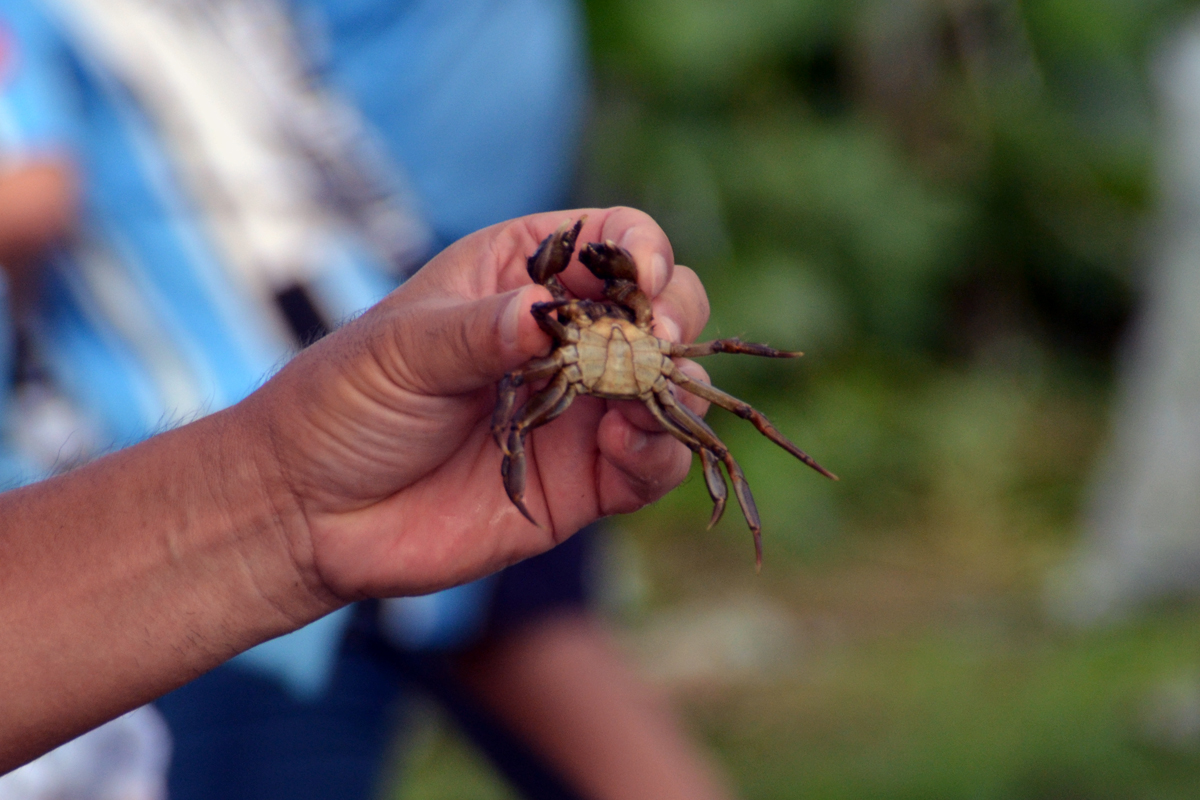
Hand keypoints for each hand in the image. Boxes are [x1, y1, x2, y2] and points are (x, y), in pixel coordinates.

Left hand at [249, 208, 710, 601]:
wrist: (313, 513)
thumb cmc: (344, 404)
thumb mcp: (402, 350)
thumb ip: (479, 332)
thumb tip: (548, 317)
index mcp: (521, 277)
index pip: (610, 240)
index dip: (642, 247)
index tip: (643, 275)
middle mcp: (565, 339)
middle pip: (659, 307)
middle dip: (674, 315)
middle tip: (658, 339)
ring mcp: (580, 410)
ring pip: (668, 385)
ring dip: (676, 386)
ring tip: (648, 397)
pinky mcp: (585, 480)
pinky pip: (650, 463)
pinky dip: (659, 453)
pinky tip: (624, 445)